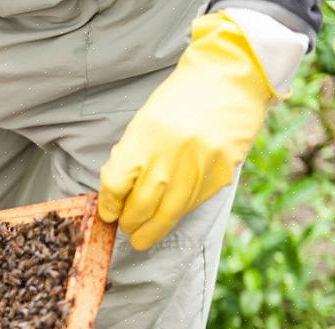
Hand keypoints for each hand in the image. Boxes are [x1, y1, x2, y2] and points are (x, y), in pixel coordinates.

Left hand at [98, 12, 278, 249]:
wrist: (228, 81)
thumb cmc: (178, 102)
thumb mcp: (143, 124)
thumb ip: (129, 158)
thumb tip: (115, 196)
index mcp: (145, 137)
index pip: (116, 184)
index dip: (109, 205)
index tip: (109, 213)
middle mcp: (171, 155)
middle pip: (141, 205)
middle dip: (130, 223)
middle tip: (127, 228)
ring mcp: (199, 167)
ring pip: (169, 213)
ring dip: (151, 230)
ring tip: (141, 237)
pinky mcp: (220, 175)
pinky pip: (192, 205)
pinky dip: (176, 215)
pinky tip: (168, 217)